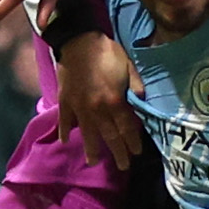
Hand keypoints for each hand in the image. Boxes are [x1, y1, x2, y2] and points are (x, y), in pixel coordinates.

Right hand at [56, 33, 138, 168]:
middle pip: (110, 136)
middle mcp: (97, 109)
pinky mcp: (65, 101)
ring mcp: (79, 107)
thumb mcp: (129, 66)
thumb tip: (144, 102)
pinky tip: (65, 141)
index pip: (127, 127)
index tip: (136, 153)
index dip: (133, 141)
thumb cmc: (107, 52)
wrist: (78, 41)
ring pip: (87, 133)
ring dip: (91, 149)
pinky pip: (64, 120)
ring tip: (93, 162)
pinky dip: (64, 131)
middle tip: (123, 166)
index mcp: (114, 101)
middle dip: (118, 152)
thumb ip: (136, 86)